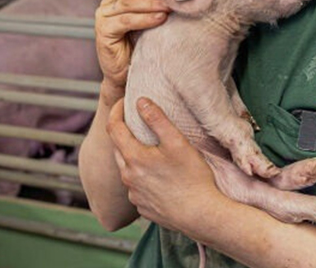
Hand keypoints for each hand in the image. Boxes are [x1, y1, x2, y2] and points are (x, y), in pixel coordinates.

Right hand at [95, 0, 169, 99]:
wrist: (124, 75)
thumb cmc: (139, 49)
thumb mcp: (151, 22)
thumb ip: (157, 6)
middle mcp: (109, 3)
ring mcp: (103, 16)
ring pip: (129, 3)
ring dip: (151, 4)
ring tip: (169, 7)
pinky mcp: (103, 30)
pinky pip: (126, 21)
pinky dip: (144, 19)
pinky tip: (159, 19)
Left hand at [106, 97, 223, 231]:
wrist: (201, 215)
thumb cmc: (192, 177)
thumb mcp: (177, 141)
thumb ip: (156, 118)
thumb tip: (140, 101)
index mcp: (133, 158)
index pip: (113, 127)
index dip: (116, 110)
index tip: (126, 102)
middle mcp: (128, 177)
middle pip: (118, 148)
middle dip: (124, 132)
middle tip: (138, 122)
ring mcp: (134, 194)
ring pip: (127, 168)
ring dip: (133, 155)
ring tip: (151, 149)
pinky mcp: (142, 207)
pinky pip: (136, 186)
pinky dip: (142, 176)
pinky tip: (157, 175)